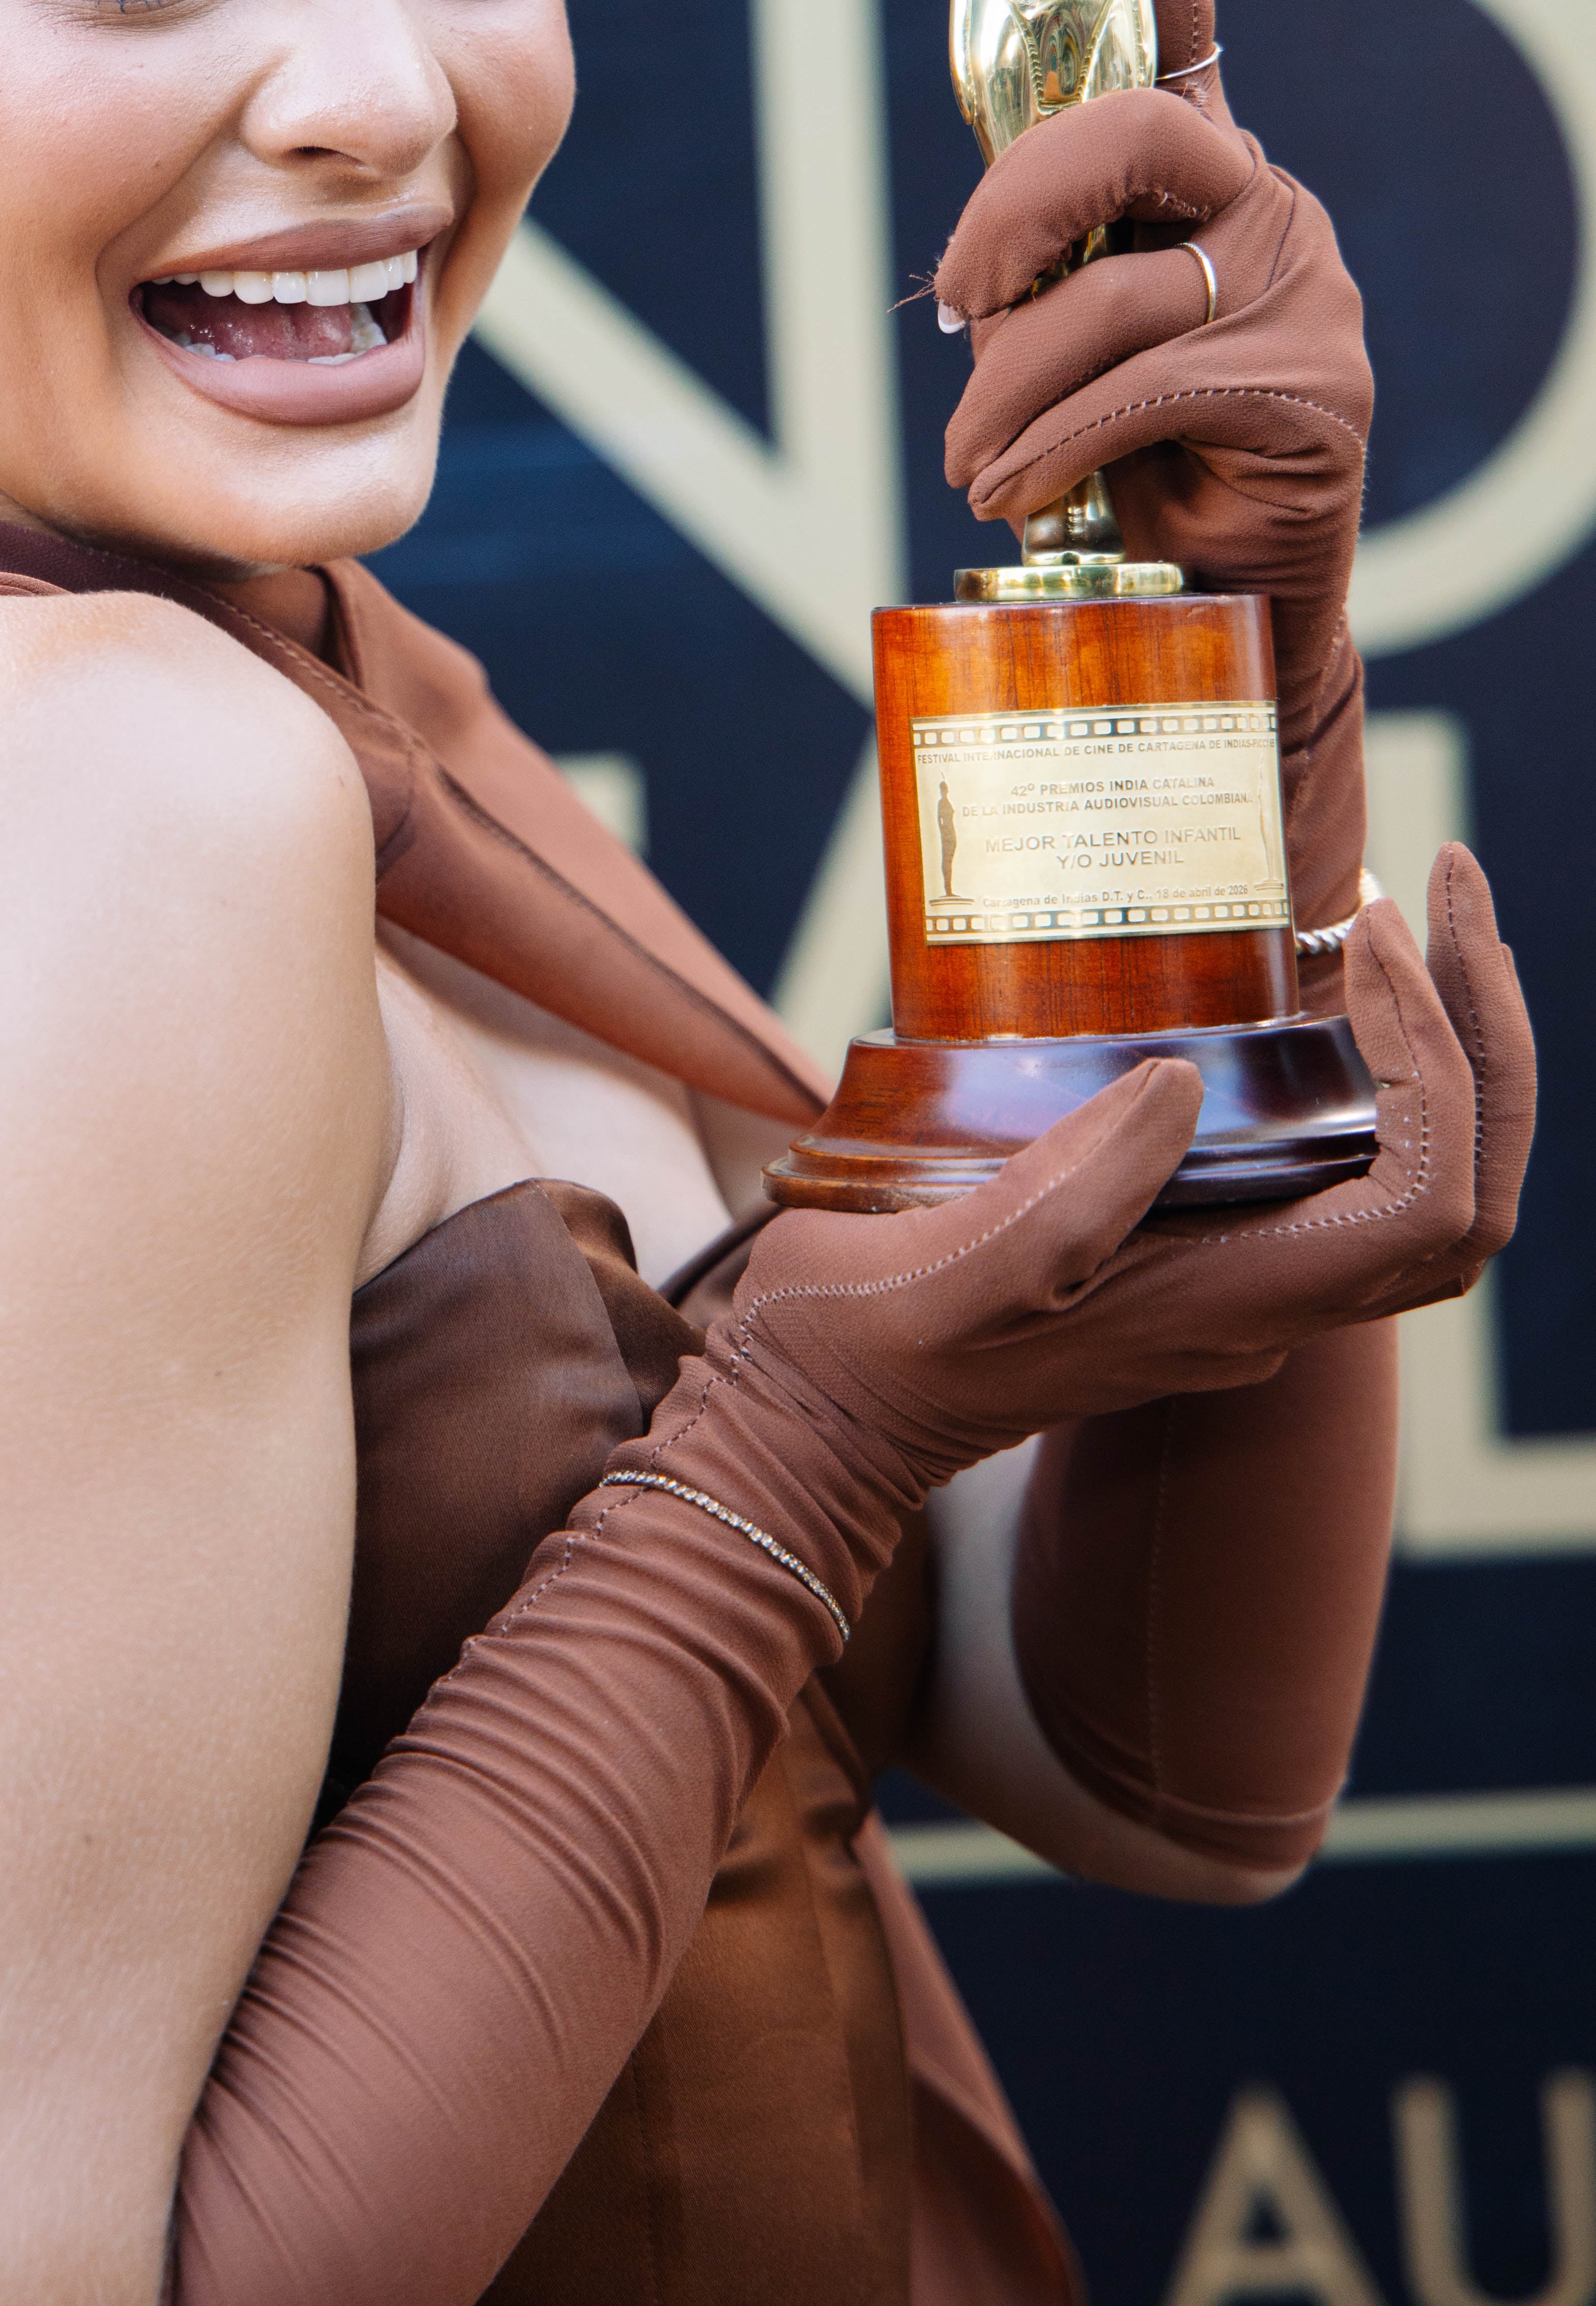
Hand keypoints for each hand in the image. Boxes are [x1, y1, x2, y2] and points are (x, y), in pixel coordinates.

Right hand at [666, 850, 1528, 1521]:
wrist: (817, 1422)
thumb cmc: (863, 1347)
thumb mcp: (948, 1268)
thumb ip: (1068, 1196)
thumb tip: (1180, 1083)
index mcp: (1224, 1305)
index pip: (1430, 1206)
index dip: (1439, 1064)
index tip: (1363, 940)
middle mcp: (1263, 1302)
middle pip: (1466, 1189)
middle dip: (1488, 1033)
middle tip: (1441, 883)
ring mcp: (1241, 1281)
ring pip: (1422, 1177)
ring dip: (1444, 1043)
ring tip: (1391, 914)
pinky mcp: (1199, 1252)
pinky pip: (1345, 1166)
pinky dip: (1369, 1067)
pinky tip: (1308, 981)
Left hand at [930, 0, 1370, 770]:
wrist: (1216, 612)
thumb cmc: (1118, 468)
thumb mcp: (1053, 347)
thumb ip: (1024, 276)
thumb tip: (960, 280)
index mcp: (1190, 171)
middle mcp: (1261, 196)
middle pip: (1117, 127)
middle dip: (1004, 223)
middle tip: (958, 311)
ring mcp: (1301, 279)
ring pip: (1103, 286)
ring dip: (1006, 392)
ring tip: (990, 468)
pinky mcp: (1310, 376)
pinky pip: (1136, 378)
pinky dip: (1051, 444)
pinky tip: (1035, 496)